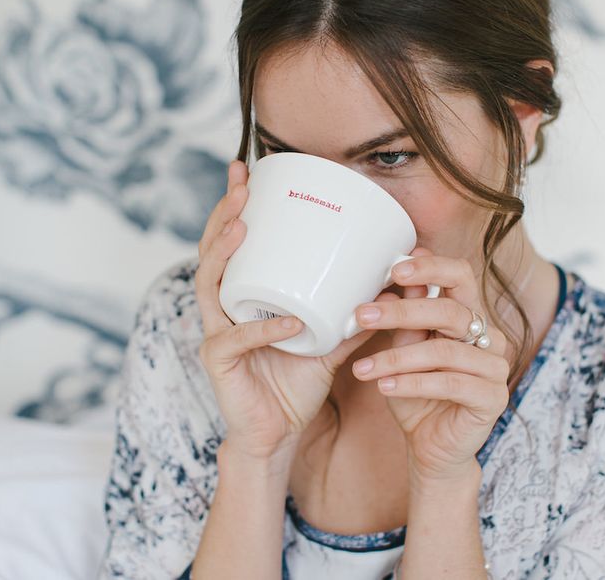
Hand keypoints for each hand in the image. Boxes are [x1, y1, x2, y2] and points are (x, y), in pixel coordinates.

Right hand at [195, 159, 394, 462]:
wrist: (277, 435)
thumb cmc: (296, 383)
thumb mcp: (328, 339)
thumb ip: (353, 311)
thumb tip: (395, 282)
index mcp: (244, 298)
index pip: (232, 243)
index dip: (235, 205)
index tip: (249, 170)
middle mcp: (223, 309)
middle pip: (212, 251)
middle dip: (224, 213)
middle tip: (243, 183)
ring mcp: (217, 334)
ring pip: (209, 284)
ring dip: (224, 252)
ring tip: (243, 226)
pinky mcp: (220, 364)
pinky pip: (239, 339)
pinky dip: (265, 328)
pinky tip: (289, 320)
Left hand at [350, 249, 509, 480]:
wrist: (431, 447)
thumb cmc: (416, 393)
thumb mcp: (403, 350)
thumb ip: (405, 319)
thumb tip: (392, 282)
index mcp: (469, 316)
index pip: (461, 275)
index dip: (431, 267)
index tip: (394, 269)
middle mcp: (489, 337)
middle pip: (450, 310)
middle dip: (402, 312)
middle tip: (363, 316)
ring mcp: (495, 367)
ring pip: (443, 351)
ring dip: (396, 358)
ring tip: (363, 368)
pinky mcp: (493, 398)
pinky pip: (449, 383)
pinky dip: (411, 383)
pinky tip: (383, 386)